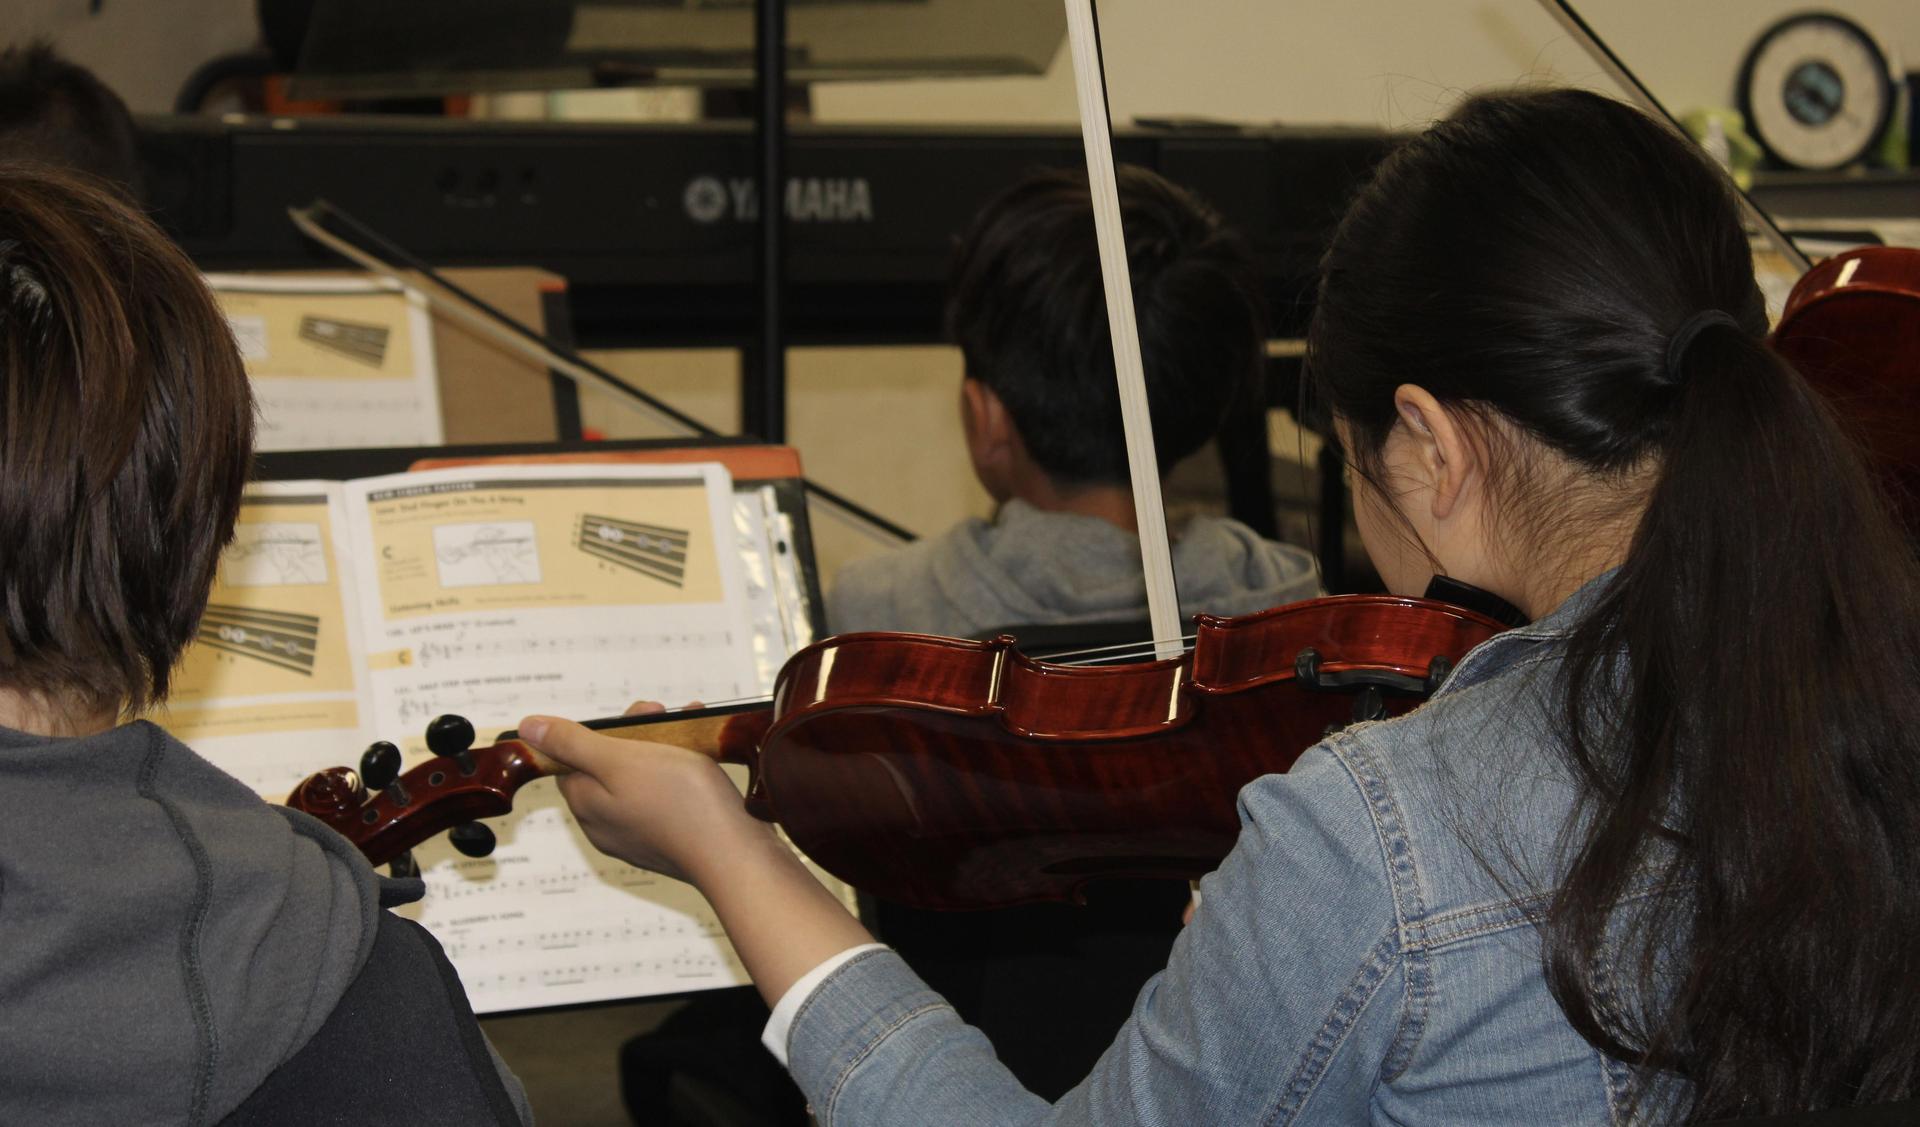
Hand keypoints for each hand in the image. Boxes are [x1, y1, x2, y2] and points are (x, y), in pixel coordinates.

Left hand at [517, 712, 771, 884]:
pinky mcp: (669, 843)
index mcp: (586, 805)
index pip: (575, 757)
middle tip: (669, 717)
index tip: (641, 714)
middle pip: (609, 766)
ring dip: (664, 749)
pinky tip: (706, 760)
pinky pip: (665, 800)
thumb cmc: (680, 803)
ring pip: (641, 780)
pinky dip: (681, 774)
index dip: (605, 729)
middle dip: (639, 735)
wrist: (734, 856)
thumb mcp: (621, 759)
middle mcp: (605, 826)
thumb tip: (527, 728)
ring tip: (694, 729)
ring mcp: (638, 837)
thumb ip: (572, 743)